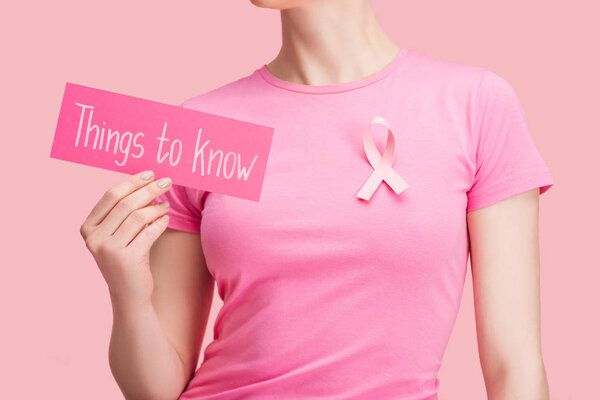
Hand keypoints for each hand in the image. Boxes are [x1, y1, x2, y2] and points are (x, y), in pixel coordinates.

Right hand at [79, 170, 171, 305]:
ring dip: (156, 207)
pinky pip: (148, 232)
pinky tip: (166, 219)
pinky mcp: (125, 259)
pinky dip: (160, 223)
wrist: (129, 295)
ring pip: (137, 217)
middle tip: (166, 182)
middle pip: (125, 204)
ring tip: (166, 205)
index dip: (131, 182)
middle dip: (148, 189)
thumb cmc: (129, 258)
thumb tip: (148, 182)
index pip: (110, 196)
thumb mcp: (121, 234)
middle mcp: (94, 238)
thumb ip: (126, 212)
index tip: (150, 173)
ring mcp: (108, 250)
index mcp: (88, 227)